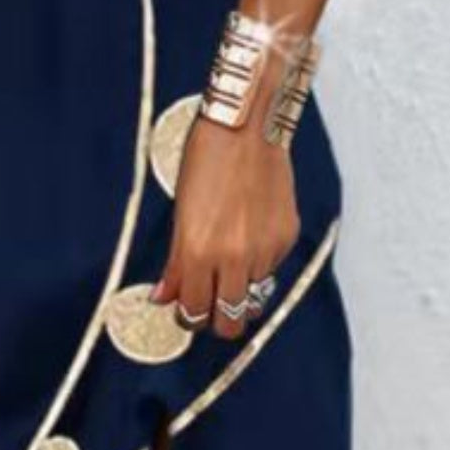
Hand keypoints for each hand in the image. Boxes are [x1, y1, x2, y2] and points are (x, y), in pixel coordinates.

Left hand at [149, 115, 299, 339]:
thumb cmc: (208, 157)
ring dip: (239, 293)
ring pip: (252, 299)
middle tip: (208, 304)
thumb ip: (175, 261)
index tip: (185, 310)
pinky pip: (271, 270)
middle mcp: (233, 258)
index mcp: (198, 251)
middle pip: (229, 322)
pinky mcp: (285, 239)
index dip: (187, 317)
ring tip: (227, 274)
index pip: (193, 312)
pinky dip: (258, 266)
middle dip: (216, 319)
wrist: (247, 127)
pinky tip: (248, 242)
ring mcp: (264, 251)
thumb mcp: (180, 211)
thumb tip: (164, 295)